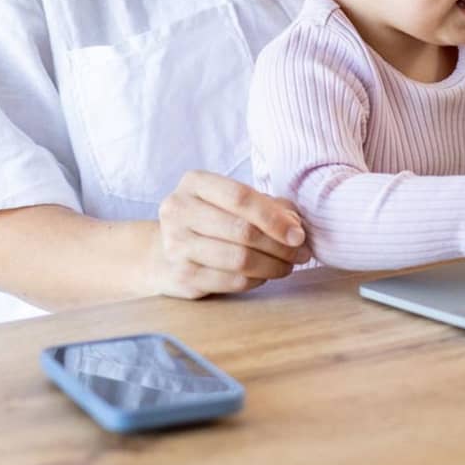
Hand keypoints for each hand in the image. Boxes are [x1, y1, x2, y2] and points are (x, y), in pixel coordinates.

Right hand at [148, 170, 311, 298]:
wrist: (164, 250)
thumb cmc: (211, 220)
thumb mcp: (234, 202)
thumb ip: (268, 206)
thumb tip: (295, 226)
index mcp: (194, 183)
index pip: (240, 197)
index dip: (274, 217)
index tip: (298, 234)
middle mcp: (178, 210)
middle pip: (241, 230)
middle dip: (279, 245)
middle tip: (300, 253)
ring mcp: (175, 245)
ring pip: (238, 260)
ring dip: (272, 266)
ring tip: (288, 265)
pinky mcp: (181, 275)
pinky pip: (231, 281)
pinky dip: (256, 280)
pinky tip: (265, 275)